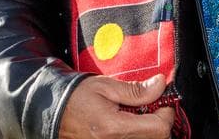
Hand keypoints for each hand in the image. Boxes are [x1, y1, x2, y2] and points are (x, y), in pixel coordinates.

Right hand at [58, 74, 174, 138]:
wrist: (52, 113)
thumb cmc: (75, 97)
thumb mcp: (105, 86)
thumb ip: (135, 90)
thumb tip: (160, 85)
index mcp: (115, 128)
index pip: (160, 128)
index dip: (166, 111)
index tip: (160, 99)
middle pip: (158, 138)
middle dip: (159, 120)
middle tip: (147, 105)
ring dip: (149, 128)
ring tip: (134, 114)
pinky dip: (137, 134)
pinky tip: (128, 123)